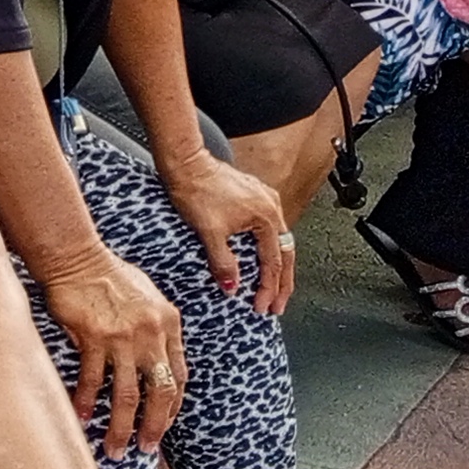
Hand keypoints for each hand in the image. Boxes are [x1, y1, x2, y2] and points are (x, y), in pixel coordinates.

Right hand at [36, 248, 184, 452]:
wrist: (76, 256)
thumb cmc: (109, 275)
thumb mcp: (148, 297)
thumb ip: (156, 329)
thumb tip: (156, 361)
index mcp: (169, 324)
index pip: (180, 376)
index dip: (172, 407)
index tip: (162, 425)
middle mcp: (151, 333)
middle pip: (161, 392)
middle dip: (154, 427)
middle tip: (145, 448)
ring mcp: (123, 336)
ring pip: (128, 395)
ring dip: (121, 427)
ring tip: (115, 448)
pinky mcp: (94, 336)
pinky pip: (93, 379)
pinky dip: (87, 401)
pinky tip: (81, 417)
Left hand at [166, 152, 297, 316]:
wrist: (184, 162)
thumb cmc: (196, 188)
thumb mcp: (209, 232)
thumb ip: (223, 262)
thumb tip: (232, 286)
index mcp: (266, 217)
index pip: (273, 263)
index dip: (269, 288)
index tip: (263, 307)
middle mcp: (271, 207)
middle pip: (283, 254)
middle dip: (281, 283)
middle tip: (276, 306)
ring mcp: (263, 199)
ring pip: (277, 241)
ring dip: (275, 266)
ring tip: (272, 288)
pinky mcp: (252, 196)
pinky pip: (267, 229)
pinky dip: (266, 248)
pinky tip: (259, 257)